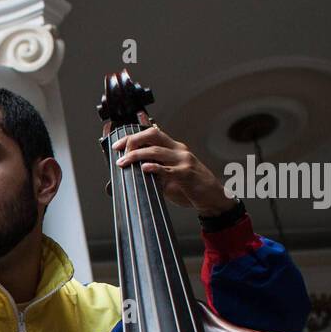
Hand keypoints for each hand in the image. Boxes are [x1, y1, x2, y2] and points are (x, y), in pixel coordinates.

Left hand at [109, 112, 234, 214]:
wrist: (213, 197)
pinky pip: (168, 168)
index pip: (151, 133)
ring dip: (136, 155)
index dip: (132, 137)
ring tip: (124, 162)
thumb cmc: (190, 187)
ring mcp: (183, 160)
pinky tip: (144, 168)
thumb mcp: (170, 175)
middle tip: (119, 153)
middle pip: (152, 135)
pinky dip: (155, 167)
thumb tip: (133, 173)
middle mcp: (178, 150)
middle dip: (132, 141)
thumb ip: (154, 171)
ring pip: (156, 151)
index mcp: (174, 148)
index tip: (117, 145)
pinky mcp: (186, 174)